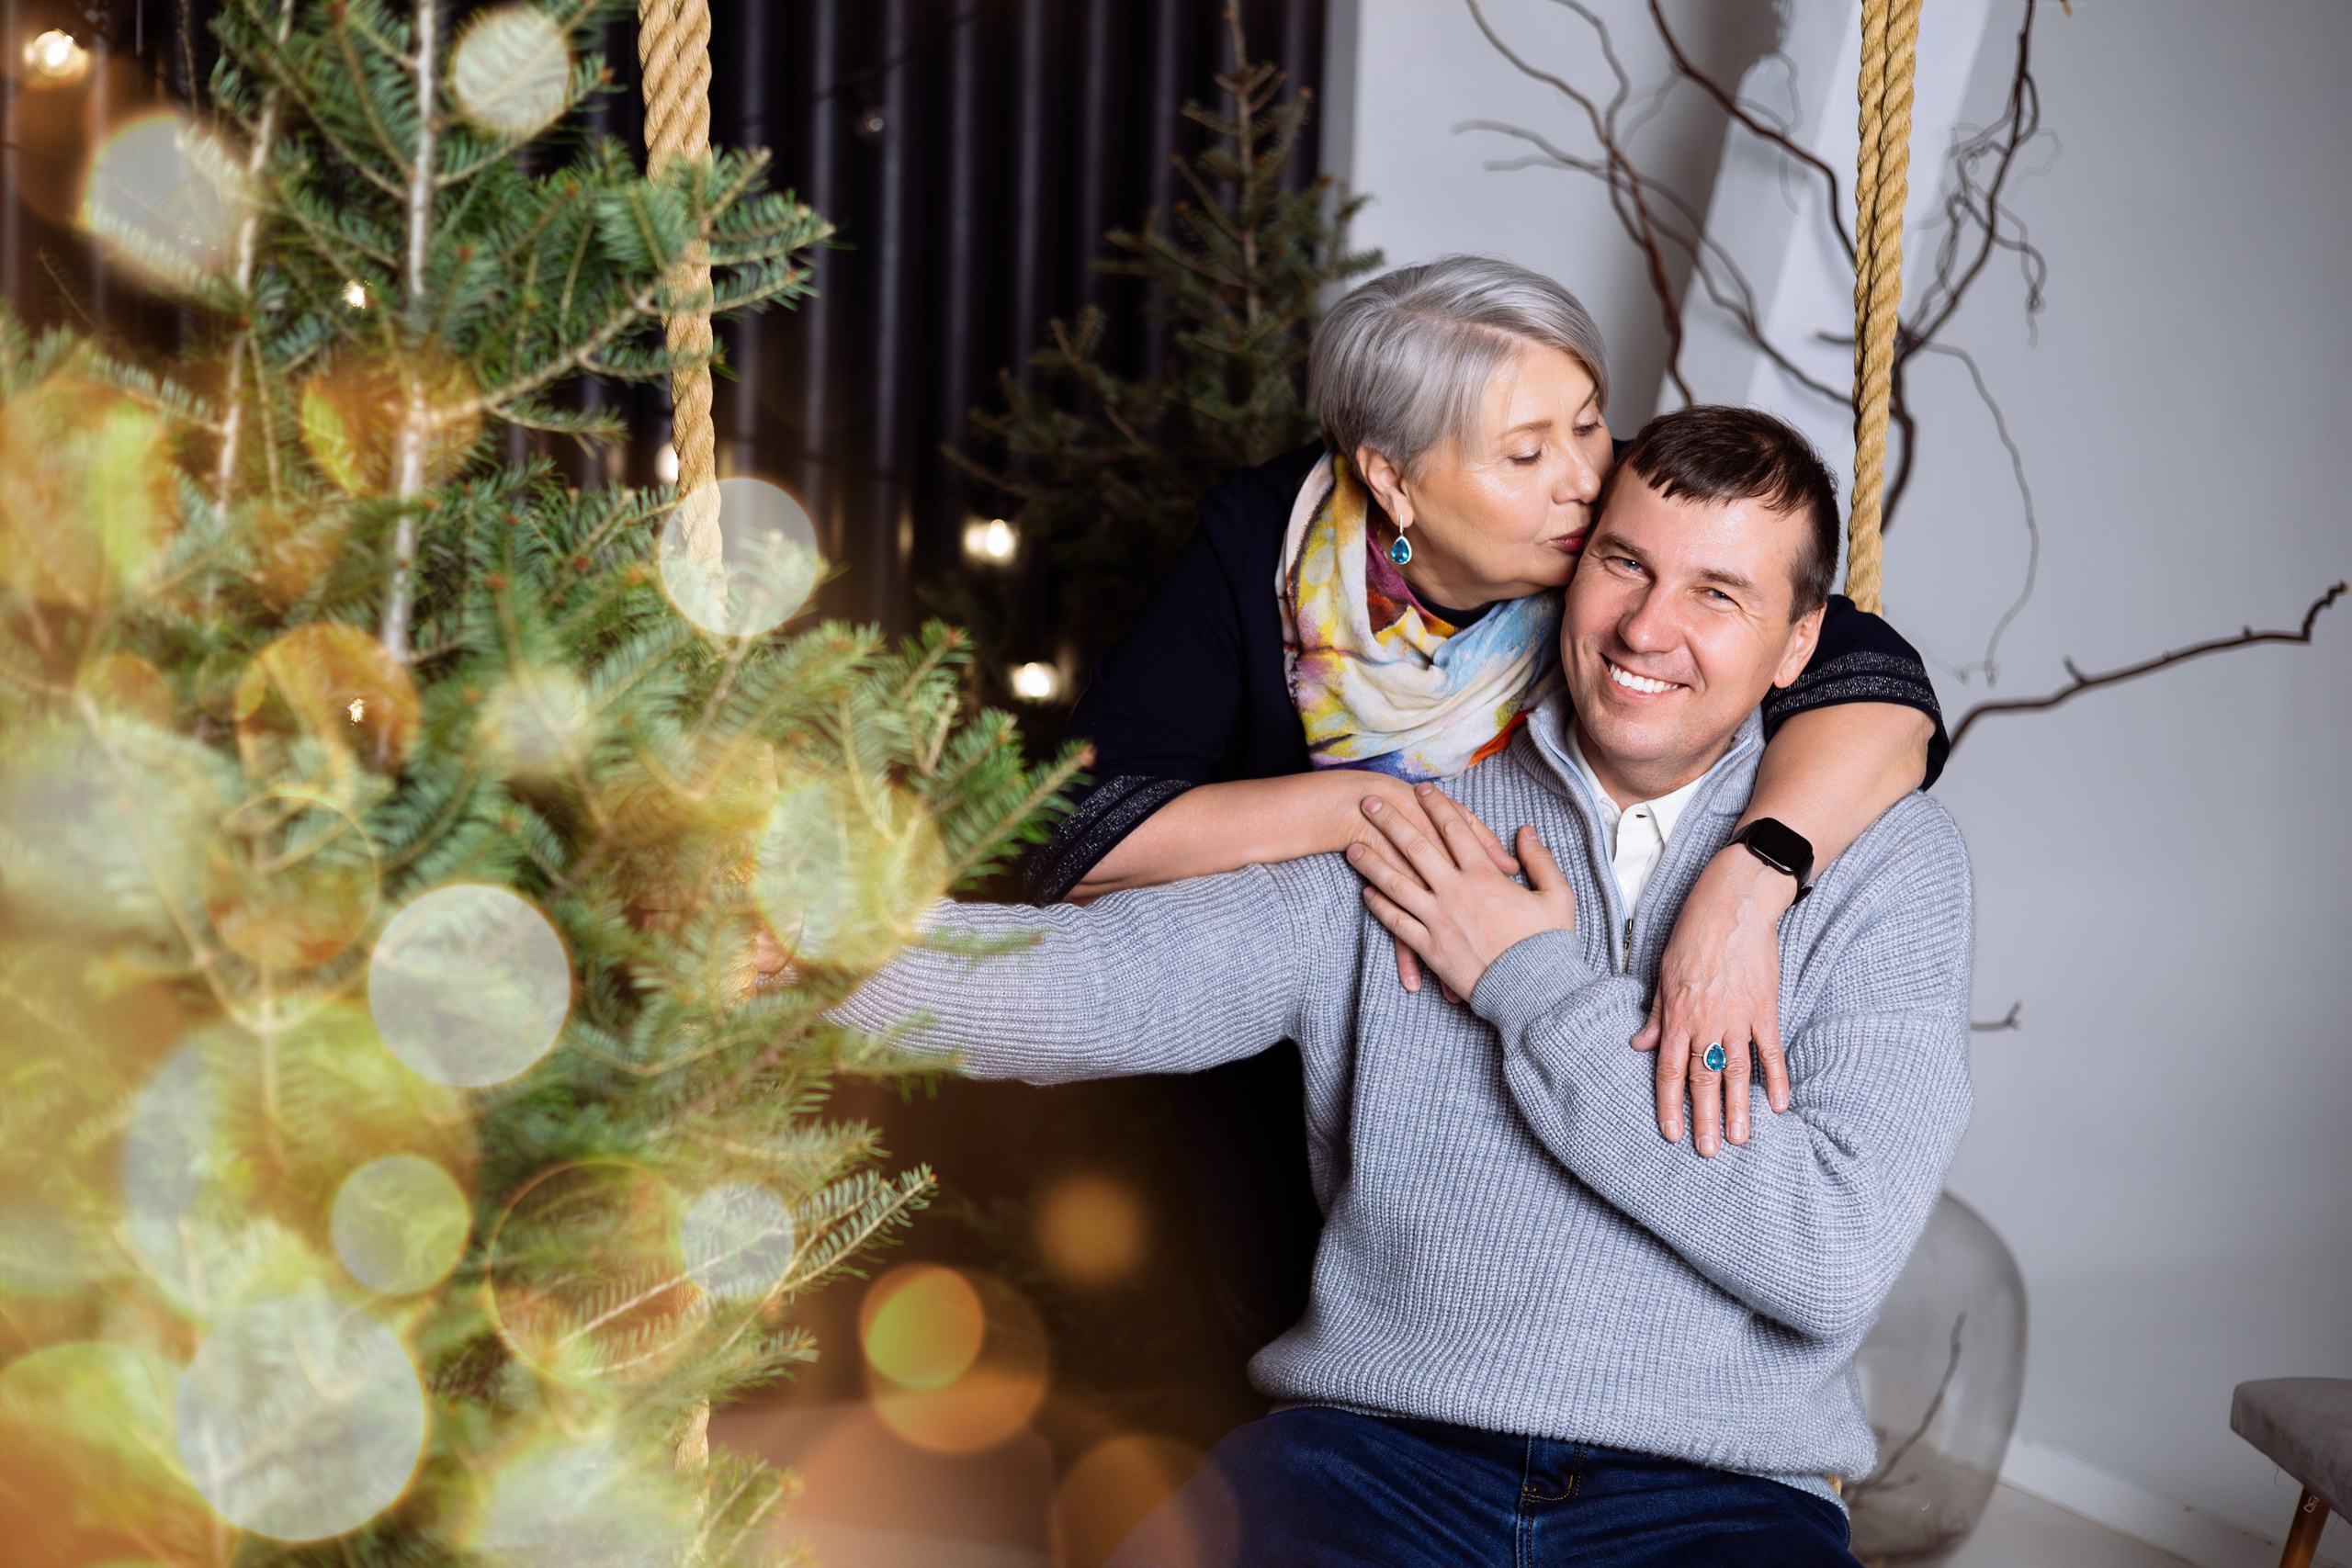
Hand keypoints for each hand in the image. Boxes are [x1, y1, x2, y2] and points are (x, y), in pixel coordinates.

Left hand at [1344, 784, 1572, 999]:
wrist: (1535, 992)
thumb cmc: (1548, 944)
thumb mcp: (1557, 895)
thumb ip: (1540, 860)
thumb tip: (1525, 831)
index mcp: (1485, 876)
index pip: (1455, 829)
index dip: (1437, 805)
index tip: (1421, 789)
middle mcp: (1456, 892)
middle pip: (1415, 848)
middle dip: (1390, 821)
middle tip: (1369, 802)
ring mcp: (1439, 920)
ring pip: (1396, 884)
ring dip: (1372, 863)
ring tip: (1351, 846)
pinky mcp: (1430, 949)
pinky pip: (1398, 923)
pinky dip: (1380, 906)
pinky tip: (1366, 892)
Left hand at [1631, 843, 1794, 1156]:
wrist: (1733, 906)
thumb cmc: (1692, 935)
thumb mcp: (1663, 973)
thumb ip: (1656, 1015)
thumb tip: (1639, 1045)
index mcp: (1677, 1015)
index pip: (1669, 1070)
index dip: (1669, 1105)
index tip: (1670, 1134)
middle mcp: (1705, 1022)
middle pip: (1703, 1079)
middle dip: (1704, 1119)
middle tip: (1708, 1153)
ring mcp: (1738, 1017)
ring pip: (1736, 1072)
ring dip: (1738, 1109)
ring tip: (1741, 1141)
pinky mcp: (1765, 1008)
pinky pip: (1770, 1050)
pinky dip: (1775, 1078)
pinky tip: (1777, 1105)